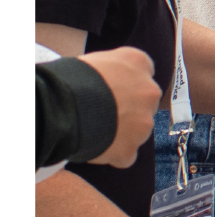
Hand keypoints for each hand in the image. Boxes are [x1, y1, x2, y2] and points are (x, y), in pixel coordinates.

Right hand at [78, 47, 160, 167]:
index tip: (113, 89)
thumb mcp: (96, 61)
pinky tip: (96, 147)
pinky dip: (114, 154)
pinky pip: (126, 155)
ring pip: (137, 130)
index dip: (126, 83)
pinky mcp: (130, 148)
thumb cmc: (71, 78)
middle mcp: (149, 92)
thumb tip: (107, 79)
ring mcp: (143, 123)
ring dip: (122, 132)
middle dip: (129, 108)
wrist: (63, 106)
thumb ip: (112, 69)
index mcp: (138, 64)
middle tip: (103, 112)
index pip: (142, 72)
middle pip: (144, 102)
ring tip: (95, 130)